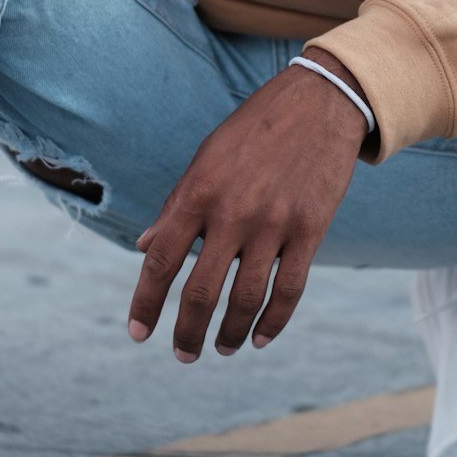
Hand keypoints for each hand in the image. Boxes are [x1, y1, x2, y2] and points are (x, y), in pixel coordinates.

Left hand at [128, 48, 371, 361]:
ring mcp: (274, 223)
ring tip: (222, 349)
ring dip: (230, 334)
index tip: (137, 333)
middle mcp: (232, 212)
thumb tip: (146, 247)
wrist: (319, 102)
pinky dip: (274, 321)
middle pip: (201, 291)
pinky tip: (260, 337)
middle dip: (186, 331)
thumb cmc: (254, 130)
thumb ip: (176, 206)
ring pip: (246, 298)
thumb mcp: (205, 159)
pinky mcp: (311, 229)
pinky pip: (290, 288)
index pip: (161, 260)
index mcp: (198, 192)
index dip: (145, 302)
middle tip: (182, 354)